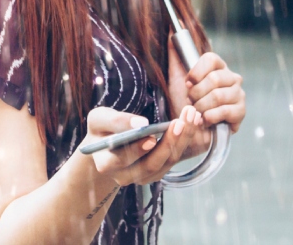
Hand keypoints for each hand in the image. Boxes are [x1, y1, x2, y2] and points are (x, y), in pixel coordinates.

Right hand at [83, 106, 203, 186]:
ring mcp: (142, 177)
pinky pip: (173, 159)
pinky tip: (192, 122)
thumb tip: (141, 124)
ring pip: (166, 163)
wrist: (105, 146)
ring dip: (182, 140)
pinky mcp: (156, 172)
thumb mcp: (100, 119)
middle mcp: (125, 176)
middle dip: (168, 143)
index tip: (152, 137)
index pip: (122, 160)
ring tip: (192, 116)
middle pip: (150, 165)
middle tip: (181, 121)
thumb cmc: (102, 130)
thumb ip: (116, 121)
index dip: (137, 150)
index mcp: (106, 164)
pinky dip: (184, 141)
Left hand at [183, 50, 244, 132]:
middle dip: (196, 94)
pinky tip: (206, 120)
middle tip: (191, 102)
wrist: (188, 130)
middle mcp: (231, 77)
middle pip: (214, 79)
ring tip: (197, 112)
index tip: (187, 84)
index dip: (196, 72)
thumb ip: (175, 54)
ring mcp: (238, 94)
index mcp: (217, 66)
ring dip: (201, 107)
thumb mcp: (175, 77)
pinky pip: (226, 111)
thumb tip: (171, 30)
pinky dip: (210, 117)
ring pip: (218, 96)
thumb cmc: (182, 103)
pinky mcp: (241, 111)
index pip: (210, 58)